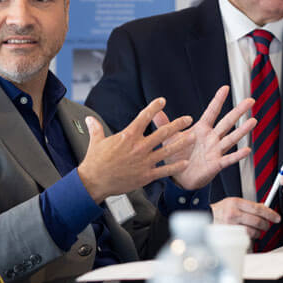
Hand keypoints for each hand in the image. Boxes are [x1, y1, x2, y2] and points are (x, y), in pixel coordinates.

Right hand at [78, 98, 192, 202]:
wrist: (94, 182)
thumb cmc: (95, 162)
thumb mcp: (96, 141)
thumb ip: (96, 128)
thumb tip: (89, 119)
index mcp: (128, 136)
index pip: (143, 117)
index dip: (154, 108)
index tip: (162, 100)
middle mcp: (139, 147)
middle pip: (162, 133)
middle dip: (177, 125)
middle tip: (187, 119)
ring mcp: (144, 162)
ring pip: (167, 151)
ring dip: (181, 143)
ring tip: (192, 138)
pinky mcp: (145, 176)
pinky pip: (164, 171)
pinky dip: (175, 167)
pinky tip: (185, 163)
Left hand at [154, 86, 255, 190]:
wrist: (179, 178)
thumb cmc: (177, 157)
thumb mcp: (169, 138)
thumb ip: (164, 124)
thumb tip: (154, 110)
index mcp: (201, 129)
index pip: (211, 112)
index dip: (218, 100)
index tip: (225, 88)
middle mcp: (211, 138)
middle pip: (227, 122)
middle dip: (238, 111)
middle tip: (250, 101)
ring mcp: (216, 150)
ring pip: (231, 138)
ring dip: (242, 130)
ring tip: (253, 121)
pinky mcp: (216, 164)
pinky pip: (228, 159)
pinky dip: (237, 155)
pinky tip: (247, 150)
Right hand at [211, 197, 279, 239]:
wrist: (208, 217)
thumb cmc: (221, 210)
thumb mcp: (234, 202)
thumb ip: (249, 205)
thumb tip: (265, 209)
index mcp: (236, 203)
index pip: (258, 208)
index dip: (270, 214)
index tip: (276, 218)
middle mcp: (233, 214)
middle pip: (257, 221)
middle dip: (266, 225)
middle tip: (266, 225)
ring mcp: (231, 225)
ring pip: (253, 232)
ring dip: (258, 233)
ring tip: (255, 230)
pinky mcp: (230, 235)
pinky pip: (245, 239)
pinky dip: (250, 238)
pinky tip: (247, 234)